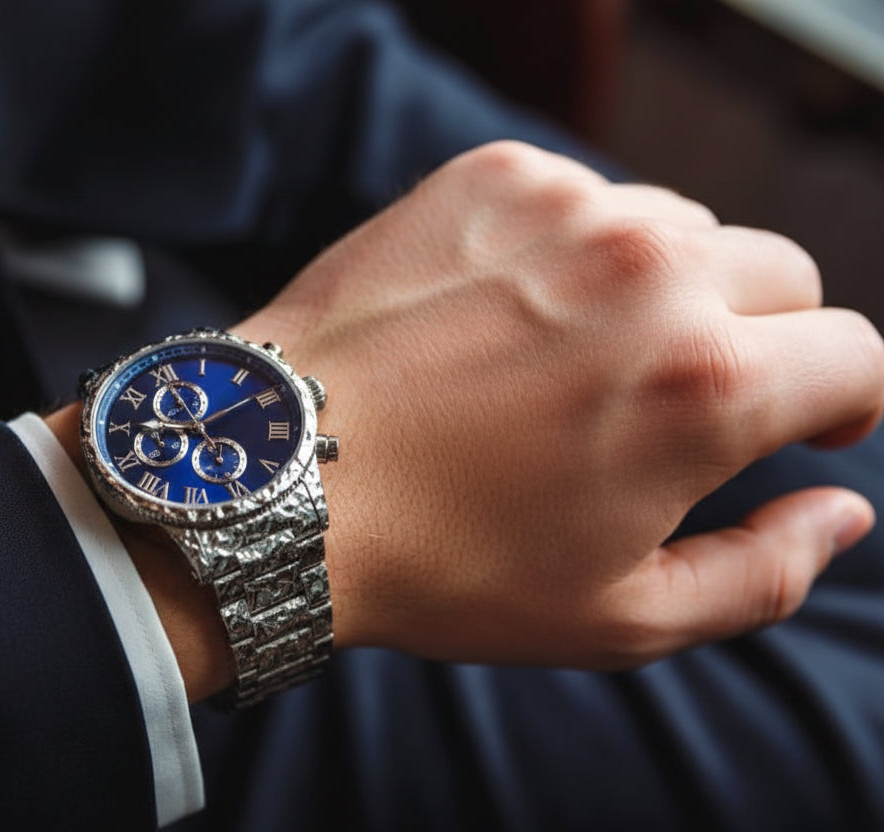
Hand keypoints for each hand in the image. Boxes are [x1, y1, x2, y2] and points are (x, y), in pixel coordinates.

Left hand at [232, 141, 883, 669]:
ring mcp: (566, 211)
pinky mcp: (490, 178)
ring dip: (659, 288)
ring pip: (679, 228)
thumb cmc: (443, 564)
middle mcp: (652, 271)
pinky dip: (569, 248)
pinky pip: (581, 197)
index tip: (801, 425)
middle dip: (759, 338)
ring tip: (574, 360)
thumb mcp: (621, 616)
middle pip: (779, 276)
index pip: (855, 354)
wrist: (277, 479)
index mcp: (709, 382)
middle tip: (679, 397)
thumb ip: (764, 572)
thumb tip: (841, 514)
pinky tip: (506, 313)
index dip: (840, 399)